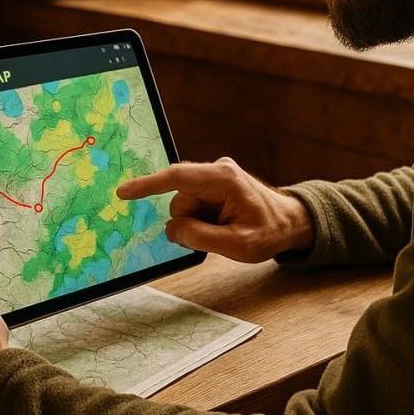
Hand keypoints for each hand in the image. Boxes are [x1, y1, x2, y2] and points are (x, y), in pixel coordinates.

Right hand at [117, 157, 313, 263]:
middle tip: (219, 236)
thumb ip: (201, 237)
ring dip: (196, 224)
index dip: (147, 185)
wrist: (289, 223)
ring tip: (224, 230)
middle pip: (179, 200)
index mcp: (223, 178)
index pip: (177, 178)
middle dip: (190, 223)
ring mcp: (213, 177)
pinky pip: (191, 206)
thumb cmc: (269, 232)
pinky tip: (220, 225)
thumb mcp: (237, 244)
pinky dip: (200, 220)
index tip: (124, 192)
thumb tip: (172, 229)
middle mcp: (216, 171)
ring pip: (183, 206)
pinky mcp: (211, 186)